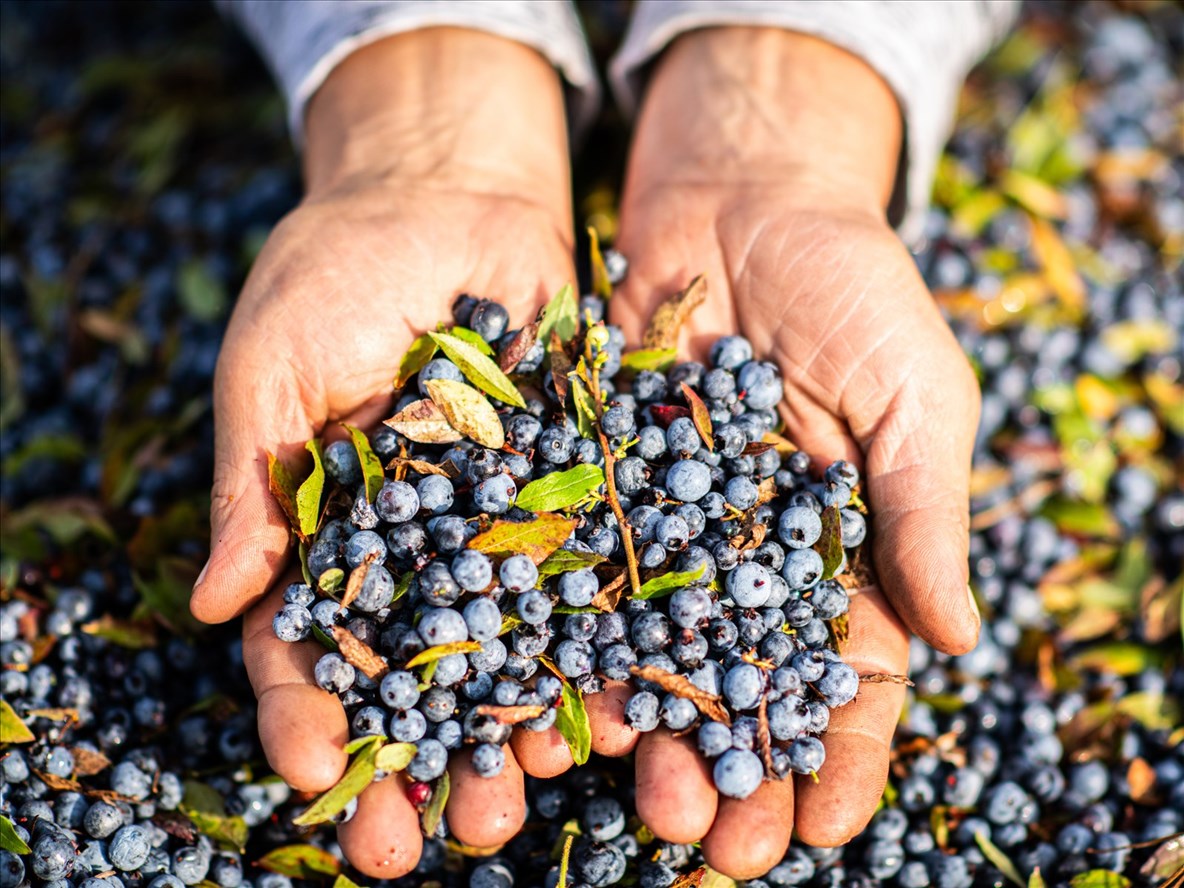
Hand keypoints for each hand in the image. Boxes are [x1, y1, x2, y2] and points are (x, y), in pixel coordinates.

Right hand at [188, 30, 576, 876]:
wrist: (448, 189)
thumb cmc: (335, 268)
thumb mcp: (274, 365)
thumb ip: (252, 485)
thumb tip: (213, 603)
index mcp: (337, 536)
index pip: (312, 643)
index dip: (308, 711)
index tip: (315, 774)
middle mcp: (428, 550)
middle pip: (427, 674)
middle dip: (431, 757)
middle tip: (443, 836)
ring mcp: (511, 524)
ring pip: (520, 645)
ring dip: (523, 722)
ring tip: (533, 790)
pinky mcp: (585, 485)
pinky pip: (599, 571)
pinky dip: (611, 635)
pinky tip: (623, 699)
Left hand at [605, 29, 982, 876]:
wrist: (740, 188)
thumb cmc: (852, 281)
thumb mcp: (913, 390)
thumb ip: (924, 511)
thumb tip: (960, 641)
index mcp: (836, 548)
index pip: (843, 674)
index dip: (836, 754)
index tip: (823, 827)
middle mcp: (741, 556)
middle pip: (733, 683)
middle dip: (726, 767)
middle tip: (708, 841)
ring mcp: (660, 525)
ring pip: (643, 648)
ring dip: (636, 728)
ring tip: (622, 796)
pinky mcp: (587, 482)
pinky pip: (569, 568)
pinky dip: (556, 634)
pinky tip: (541, 700)